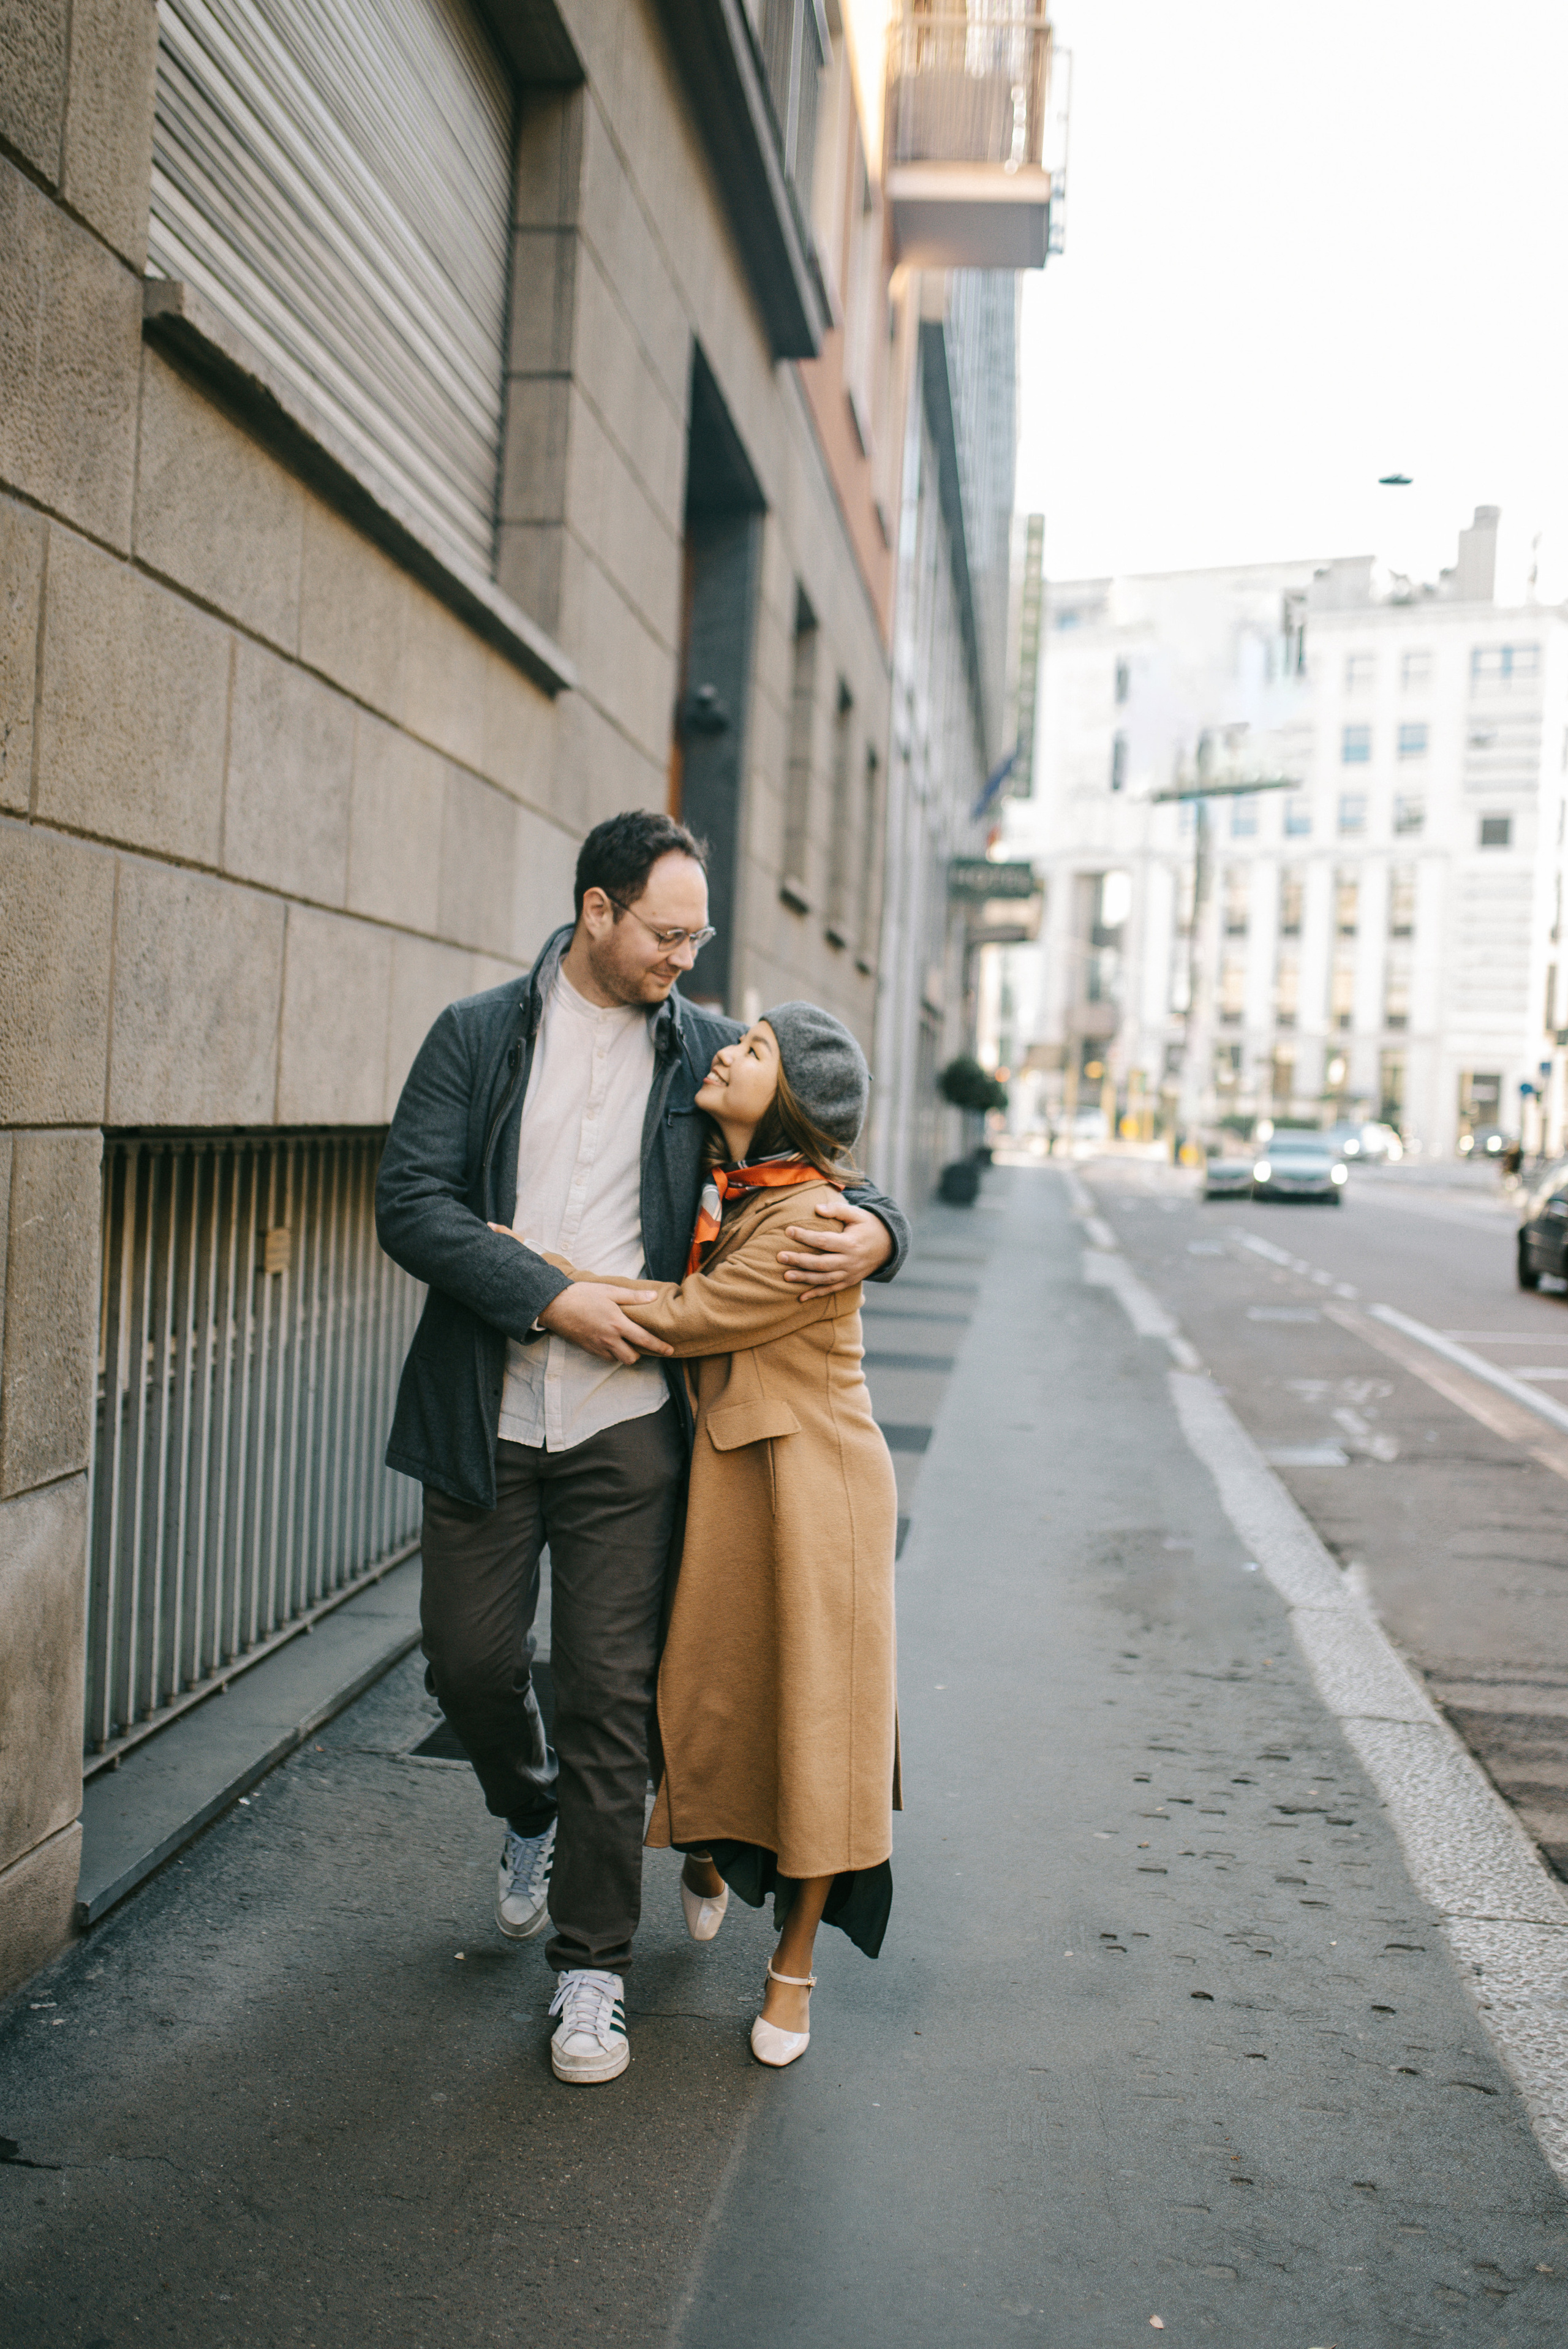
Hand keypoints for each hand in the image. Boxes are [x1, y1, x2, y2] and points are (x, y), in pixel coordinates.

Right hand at [538, 1283, 672, 1364]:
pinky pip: (605, 1357)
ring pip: (618, 1359)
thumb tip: (653, 1297)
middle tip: (641, 1344)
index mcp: (617, 1324)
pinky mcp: (587, 1348)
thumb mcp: (610, 1291)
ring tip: (626, 1343)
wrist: (555, 1305)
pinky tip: (611, 1342)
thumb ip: (633, 1297)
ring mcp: (597, 1346)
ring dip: (625, 1354)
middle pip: (631, 1357)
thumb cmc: (583, 1295)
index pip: (644, 1340)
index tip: (670, 1350)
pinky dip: (611, 1353)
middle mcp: (609, 1339)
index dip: (659, 1346)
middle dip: (639, 1353)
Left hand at [777, 1199, 892, 1291]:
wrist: (888, 1245)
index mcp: (851, 1243)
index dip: (805, 1236)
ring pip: (824, 1279)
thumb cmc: (868, 1225)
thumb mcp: (857, 1213)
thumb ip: (837, 1210)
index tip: (788, 1230)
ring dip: (804, 1279)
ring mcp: (850, 1274)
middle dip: (799, 1261)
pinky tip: (801, 1297)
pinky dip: (816, 1294)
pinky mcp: (849, 1281)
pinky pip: (831, 1290)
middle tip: (780, 1256)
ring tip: (786, 1276)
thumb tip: (816, 1208)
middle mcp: (850, 1261)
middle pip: (821, 1263)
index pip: (824, 1241)